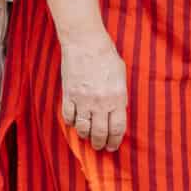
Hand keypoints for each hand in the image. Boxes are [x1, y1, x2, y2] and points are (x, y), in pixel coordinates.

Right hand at [61, 32, 127, 152]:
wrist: (85, 43)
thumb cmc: (106, 56)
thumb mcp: (121, 76)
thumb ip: (120, 96)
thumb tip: (119, 112)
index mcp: (117, 97)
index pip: (117, 128)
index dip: (115, 141)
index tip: (112, 146)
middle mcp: (100, 102)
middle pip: (100, 133)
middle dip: (100, 144)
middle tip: (100, 147)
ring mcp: (83, 100)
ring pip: (83, 129)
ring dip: (85, 136)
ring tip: (87, 137)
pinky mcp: (68, 95)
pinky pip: (68, 117)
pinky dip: (71, 123)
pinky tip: (75, 123)